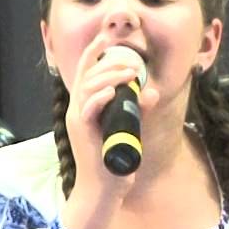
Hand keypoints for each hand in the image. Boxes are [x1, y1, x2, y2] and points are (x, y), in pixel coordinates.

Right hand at [62, 32, 161, 177]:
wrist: (102, 190)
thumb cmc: (112, 161)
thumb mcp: (128, 128)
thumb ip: (137, 109)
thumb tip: (151, 92)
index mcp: (84, 105)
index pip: (84, 71)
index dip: (93, 52)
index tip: (106, 38)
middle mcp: (77, 109)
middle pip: (87, 75)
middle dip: (110, 64)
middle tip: (133, 64)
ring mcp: (77, 119)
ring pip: (88, 87)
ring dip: (110, 77)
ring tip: (130, 74)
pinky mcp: (81, 131)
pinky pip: (88, 108)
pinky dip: (100, 97)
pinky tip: (114, 91)